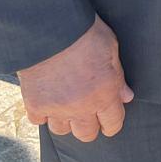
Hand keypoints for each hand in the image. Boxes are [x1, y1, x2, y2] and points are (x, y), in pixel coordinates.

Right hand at [18, 15, 133, 141]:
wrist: (49, 27)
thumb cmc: (85, 32)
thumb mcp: (111, 48)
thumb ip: (118, 76)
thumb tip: (126, 96)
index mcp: (104, 93)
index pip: (113, 123)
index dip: (112, 123)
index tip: (109, 121)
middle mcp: (81, 107)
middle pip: (86, 134)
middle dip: (89, 126)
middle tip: (87, 113)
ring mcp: (56, 108)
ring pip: (62, 130)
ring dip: (65, 120)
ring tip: (66, 104)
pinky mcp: (35, 104)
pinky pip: (38, 120)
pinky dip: (42, 113)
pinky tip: (47, 100)